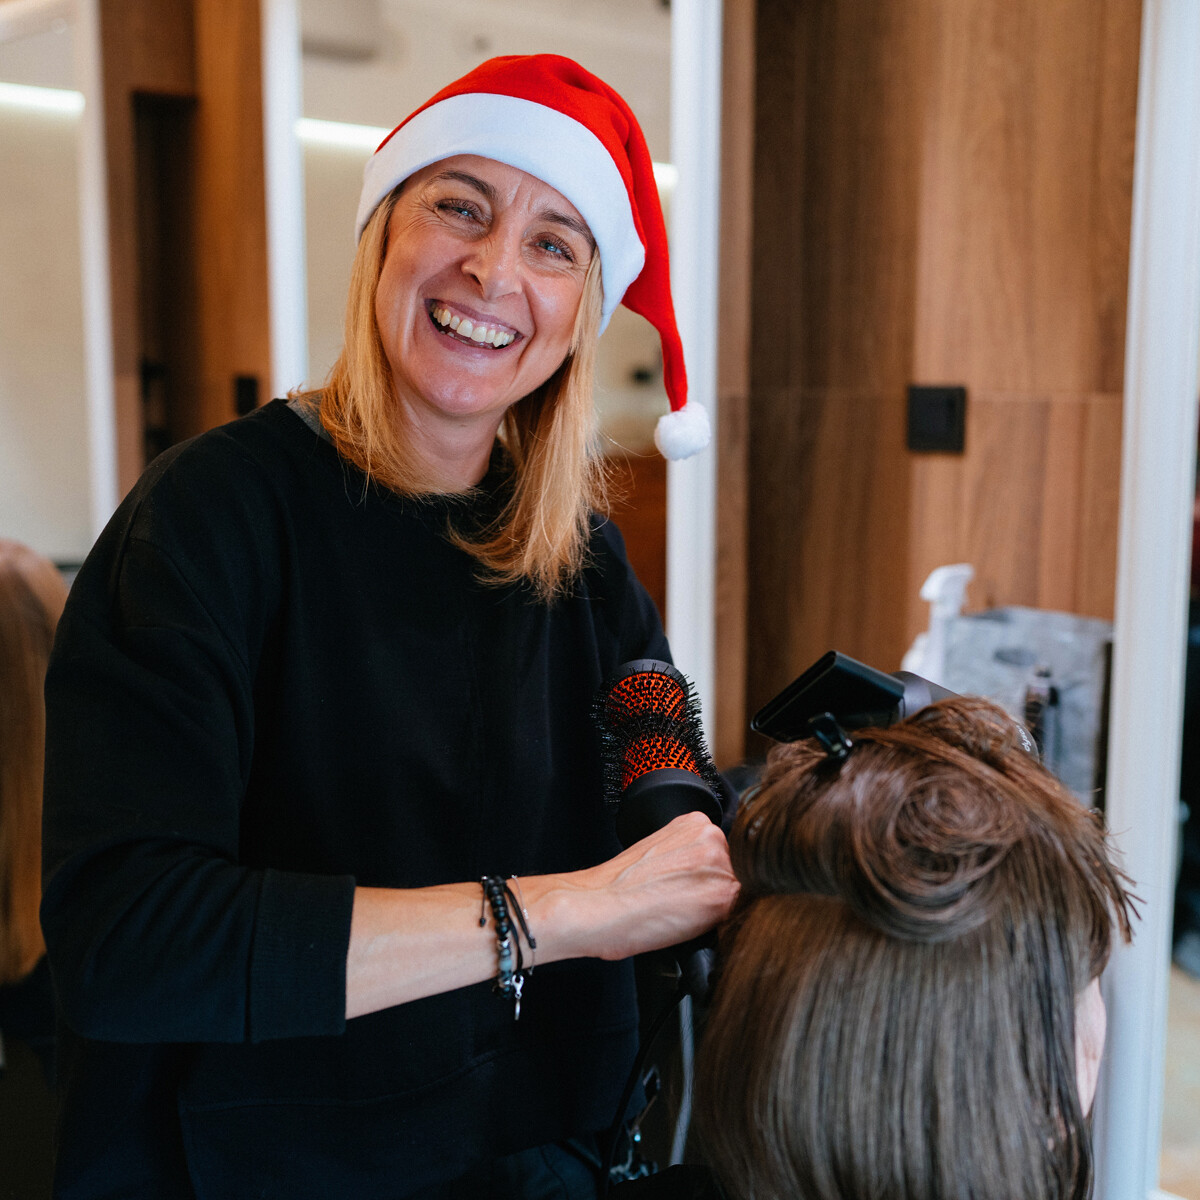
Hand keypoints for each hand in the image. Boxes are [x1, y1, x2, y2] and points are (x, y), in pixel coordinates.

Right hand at [534, 812, 739, 961]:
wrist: (598, 906)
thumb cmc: (616, 888)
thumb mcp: (657, 852)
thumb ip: (687, 855)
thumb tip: (703, 875)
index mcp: (695, 821)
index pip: (722, 854)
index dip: (704, 878)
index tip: (686, 889)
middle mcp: (712, 837)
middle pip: (734, 872)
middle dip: (712, 891)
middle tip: (679, 902)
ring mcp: (720, 864)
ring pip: (734, 894)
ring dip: (714, 908)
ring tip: (678, 913)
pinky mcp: (722, 896)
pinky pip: (732, 915)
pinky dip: (713, 925)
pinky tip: (683, 923)